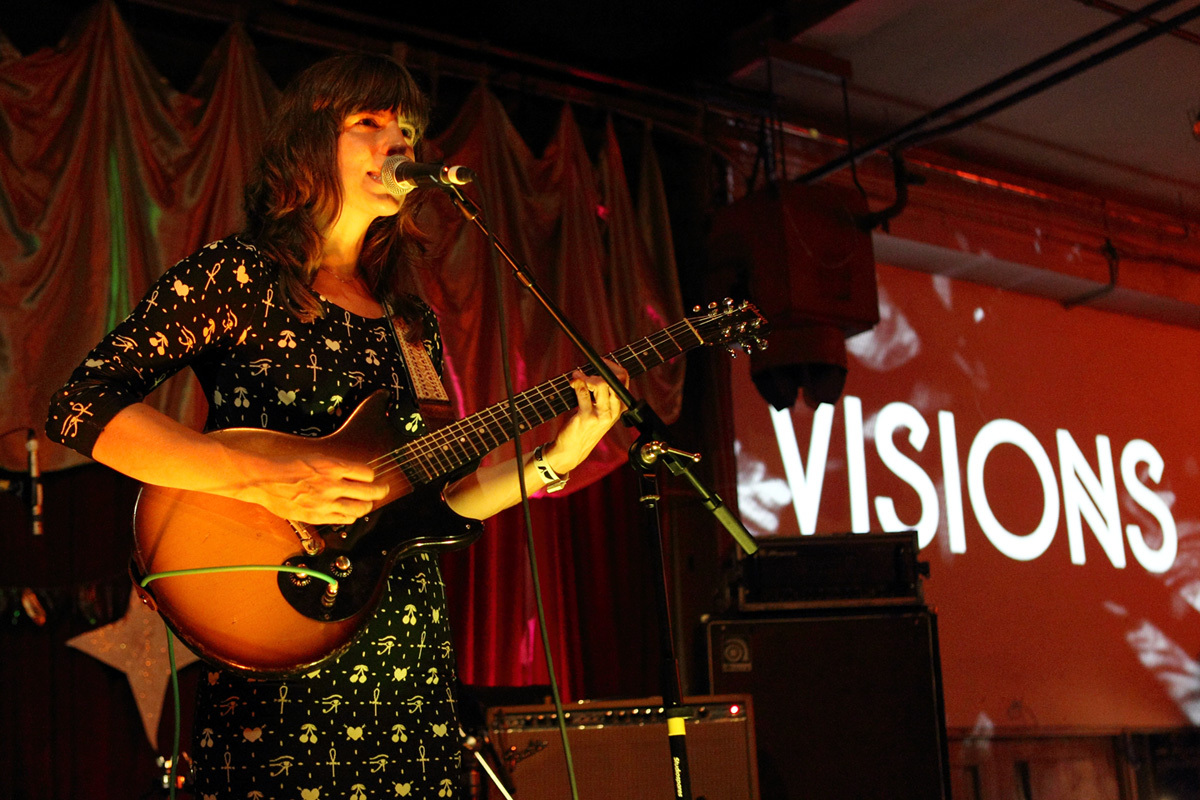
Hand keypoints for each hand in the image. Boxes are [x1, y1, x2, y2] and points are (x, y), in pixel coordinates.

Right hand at [234, 451, 387, 524]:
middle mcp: (332, 485)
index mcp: (332, 466)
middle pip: (369, 492)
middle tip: (383, 490)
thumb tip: (353, 473)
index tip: (372, 477)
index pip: (367, 473)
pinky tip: (350, 513)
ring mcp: (325, 502)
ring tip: (368, 504)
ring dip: (367, 506)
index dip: (372, 476)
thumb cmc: (286, 467)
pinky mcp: (317, 516)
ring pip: (360, 509)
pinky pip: (344, 520)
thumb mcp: (316, 457)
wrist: (264, 480)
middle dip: (380, 491)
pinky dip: (351, 517)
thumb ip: (336, 467)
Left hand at [541, 360, 628, 473]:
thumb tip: (594, 370)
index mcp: (619, 407)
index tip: (600, 361)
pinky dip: (577, 382)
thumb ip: (601, 394)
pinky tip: (573, 381)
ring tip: (577, 376)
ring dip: (586, 376)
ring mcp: (602, 415)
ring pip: (601, 384)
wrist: (573, 450)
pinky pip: (583, 392)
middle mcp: (614, 411)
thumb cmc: (584, 428)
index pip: (624, 379)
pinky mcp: (587, 417)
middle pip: (615, 379)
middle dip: (600, 368)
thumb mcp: (600, 412)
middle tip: (587, 370)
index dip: (612, 366)